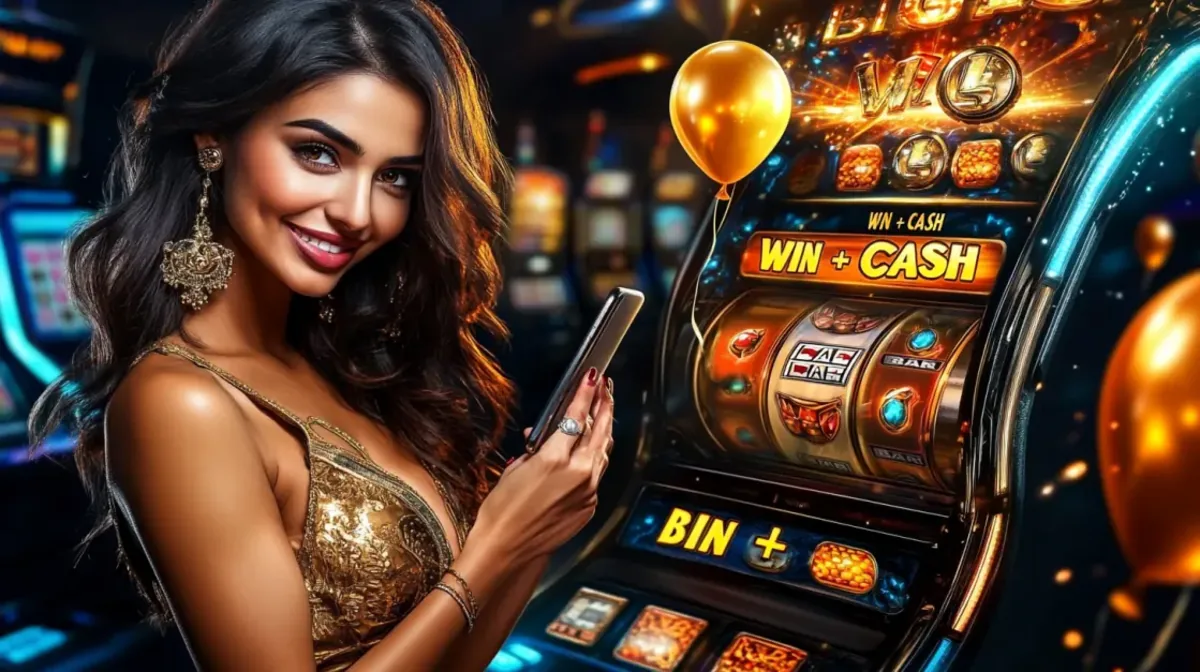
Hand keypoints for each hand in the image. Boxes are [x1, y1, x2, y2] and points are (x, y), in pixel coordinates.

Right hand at [470, 370, 614, 565]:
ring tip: (603, 414)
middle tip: (606, 389)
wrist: (507, 548)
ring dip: (603, 431)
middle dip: (604, 405)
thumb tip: (542, 436)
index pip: (577, 417)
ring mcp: (588, 491)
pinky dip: (593, 460)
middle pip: (600, 430)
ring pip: (603, 452)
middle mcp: (578, 474)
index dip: (586, 393)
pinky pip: (597, 476)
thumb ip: (535, 448)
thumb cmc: (503, 510)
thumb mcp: (516, 469)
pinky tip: (588, 451)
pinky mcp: (589, 506)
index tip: (593, 377)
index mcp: (556, 459)